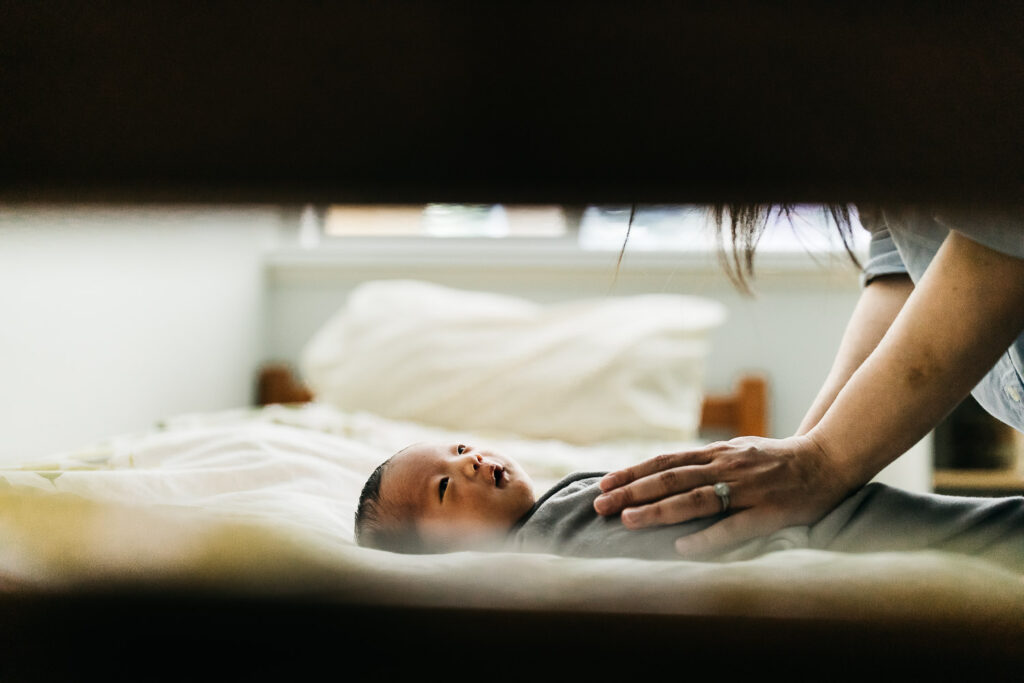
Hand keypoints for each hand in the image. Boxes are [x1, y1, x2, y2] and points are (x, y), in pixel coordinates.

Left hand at [592, 435, 854, 556]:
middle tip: (600, 506)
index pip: (665, 462)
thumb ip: (705, 461)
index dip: (632, 473)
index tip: (603, 485)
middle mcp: (726, 467)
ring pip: (695, 498)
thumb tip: (665, 471)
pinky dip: (707, 537)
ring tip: (628, 521)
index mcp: (717, 453)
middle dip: (632, 492)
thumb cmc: (777, 460)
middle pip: (670, 478)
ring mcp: (746, 489)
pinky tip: (682, 547)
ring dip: (658, 510)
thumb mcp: (737, 450)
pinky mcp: (768, 512)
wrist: (828, 459)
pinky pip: (734, 527)